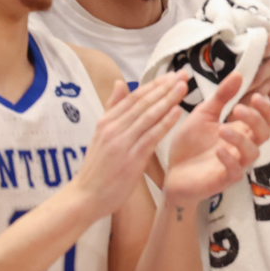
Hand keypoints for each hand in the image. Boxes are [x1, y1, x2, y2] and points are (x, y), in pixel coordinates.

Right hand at [67, 74, 187, 216]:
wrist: (86, 196)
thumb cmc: (98, 169)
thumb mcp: (101, 135)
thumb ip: (113, 110)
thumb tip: (120, 83)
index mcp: (106, 122)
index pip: (133, 97)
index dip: (154, 85)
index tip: (171, 75)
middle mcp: (113, 128)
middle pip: (142, 102)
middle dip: (164, 87)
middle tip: (183, 74)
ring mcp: (121, 142)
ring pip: (148, 116)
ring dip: (168, 100)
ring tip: (183, 87)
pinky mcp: (131, 158)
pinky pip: (150, 137)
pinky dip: (164, 123)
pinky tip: (177, 112)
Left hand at [160, 72, 269, 206]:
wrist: (173, 172)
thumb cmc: (190, 144)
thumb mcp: (204, 114)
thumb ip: (222, 96)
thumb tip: (238, 73)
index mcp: (241, 128)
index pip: (261, 114)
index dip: (266, 102)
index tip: (266, 88)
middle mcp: (244, 144)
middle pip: (265, 132)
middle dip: (257, 119)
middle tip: (240, 108)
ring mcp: (237, 162)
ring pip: (253, 151)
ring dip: (240, 139)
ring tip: (222, 128)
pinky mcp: (226, 178)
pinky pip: (236, 171)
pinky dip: (229, 159)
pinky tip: (218, 150)